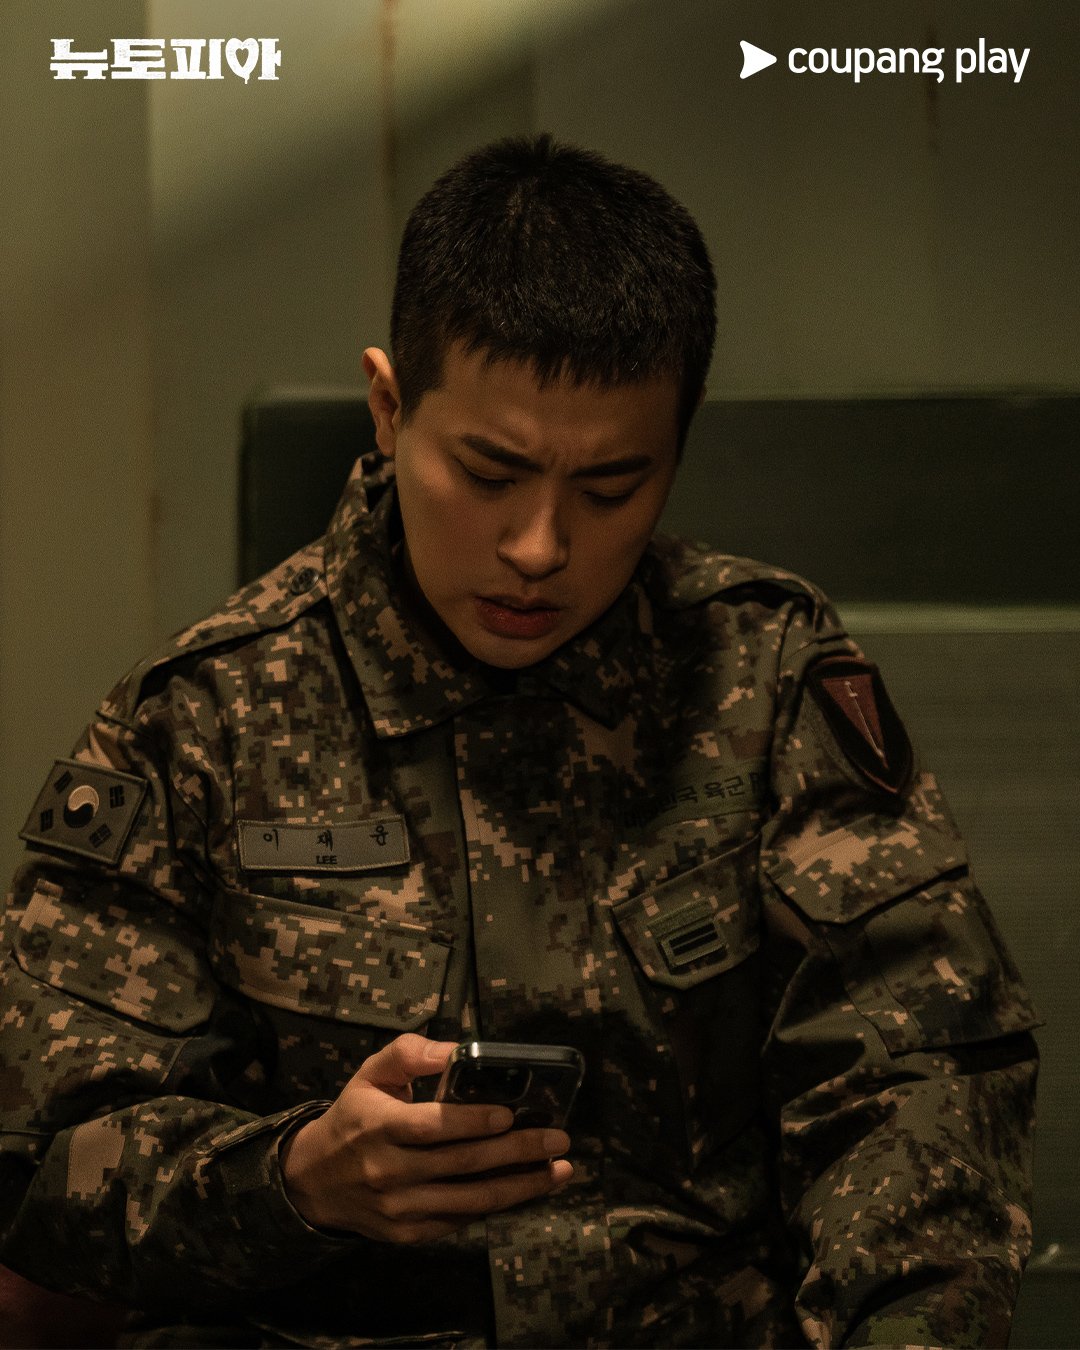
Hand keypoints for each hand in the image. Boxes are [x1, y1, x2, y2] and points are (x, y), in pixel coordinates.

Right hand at [279, 1033, 572, 1243]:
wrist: (314, 1182)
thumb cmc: (354, 1117)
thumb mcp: (370, 1074)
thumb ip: (410, 1053)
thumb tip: (457, 1049)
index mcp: (379, 1127)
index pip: (432, 1126)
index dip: (472, 1122)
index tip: (509, 1114)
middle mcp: (390, 1172)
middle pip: (463, 1164)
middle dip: (517, 1151)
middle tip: (558, 1139)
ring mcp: (401, 1209)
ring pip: (471, 1200)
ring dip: (522, 1186)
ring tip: (559, 1170)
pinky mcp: (410, 1234)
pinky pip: (461, 1220)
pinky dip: (497, 1205)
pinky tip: (526, 1188)